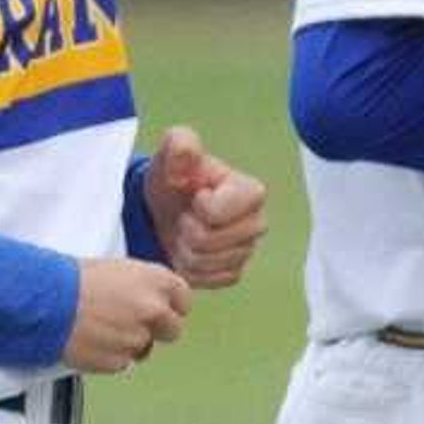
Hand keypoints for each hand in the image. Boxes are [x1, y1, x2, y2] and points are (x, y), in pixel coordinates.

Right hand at [66, 258, 190, 371]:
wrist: (42, 301)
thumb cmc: (70, 279)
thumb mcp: (116, 269)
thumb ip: (141, 286)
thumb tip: (147, 297)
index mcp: (157, 280)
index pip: (184, 300)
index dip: (171, 306)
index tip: (162, 309)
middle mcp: (154, 309)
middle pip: (173, 329)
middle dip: (155, 329)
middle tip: (130, 323)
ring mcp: (138, 337)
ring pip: (144, 348)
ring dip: (127, 343)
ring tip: (99, 330)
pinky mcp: (118, 360)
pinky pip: (121, 362)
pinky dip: (108, 356)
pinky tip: (89, 341)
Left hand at [143, 125, 269, 287]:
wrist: (166, 209)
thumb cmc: (173, 179)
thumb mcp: (170, 156)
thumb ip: (180, 144)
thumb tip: (187, 152)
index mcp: (251, 192)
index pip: (216, 213)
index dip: (196, 207)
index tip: (193, 196)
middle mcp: (258, 222)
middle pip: (211, 241)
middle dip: (188, 231)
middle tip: (184, 217)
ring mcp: (248, 249)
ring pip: (208, 263)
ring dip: (186, 251)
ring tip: (183, 233)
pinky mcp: (235, 271)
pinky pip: (212, 280)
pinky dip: (192, 270)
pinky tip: (188, 252)